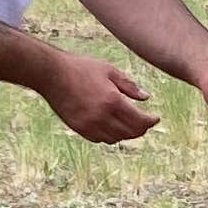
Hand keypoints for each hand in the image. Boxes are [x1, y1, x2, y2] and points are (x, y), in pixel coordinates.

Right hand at [36, 47, 158, 144]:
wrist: (52, 75)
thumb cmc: (81, 68)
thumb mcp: (109, 70)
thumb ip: (129, 85)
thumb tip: (146, 97)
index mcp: (113, 101)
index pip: (139, 120)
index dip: (150, 121)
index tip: (156, 118)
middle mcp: (102, 117)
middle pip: (130, 133)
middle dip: (141, 129)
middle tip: (146, 122)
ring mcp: (90, 125)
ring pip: (116, 138)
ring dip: (126, 134)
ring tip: (131, 125)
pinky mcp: (79, 129)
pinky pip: (100, 139)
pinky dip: (110, 135)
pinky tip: (113, 127)